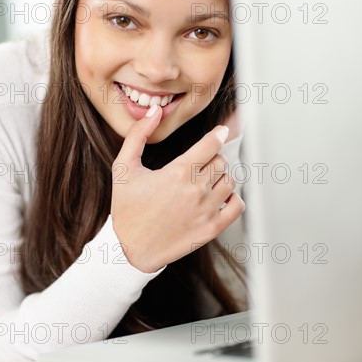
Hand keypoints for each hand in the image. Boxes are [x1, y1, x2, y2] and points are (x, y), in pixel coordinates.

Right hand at [111, 105, 245, 272]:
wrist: (130, 249)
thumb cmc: (126, 209)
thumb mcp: (123, 168)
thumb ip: (137, 135)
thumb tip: (153, 112)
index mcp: (178, 172)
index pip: (211, 144)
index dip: (218, 134)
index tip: (220, 132)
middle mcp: (196, 190)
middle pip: (221, 161)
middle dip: (212, 158)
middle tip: (201, 163)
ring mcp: (206, 210)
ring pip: (230, 181)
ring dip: (221, 177)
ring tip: (206, 181)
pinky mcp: (211, 228)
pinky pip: (237, 206)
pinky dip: (233, 198)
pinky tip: (219, 198)